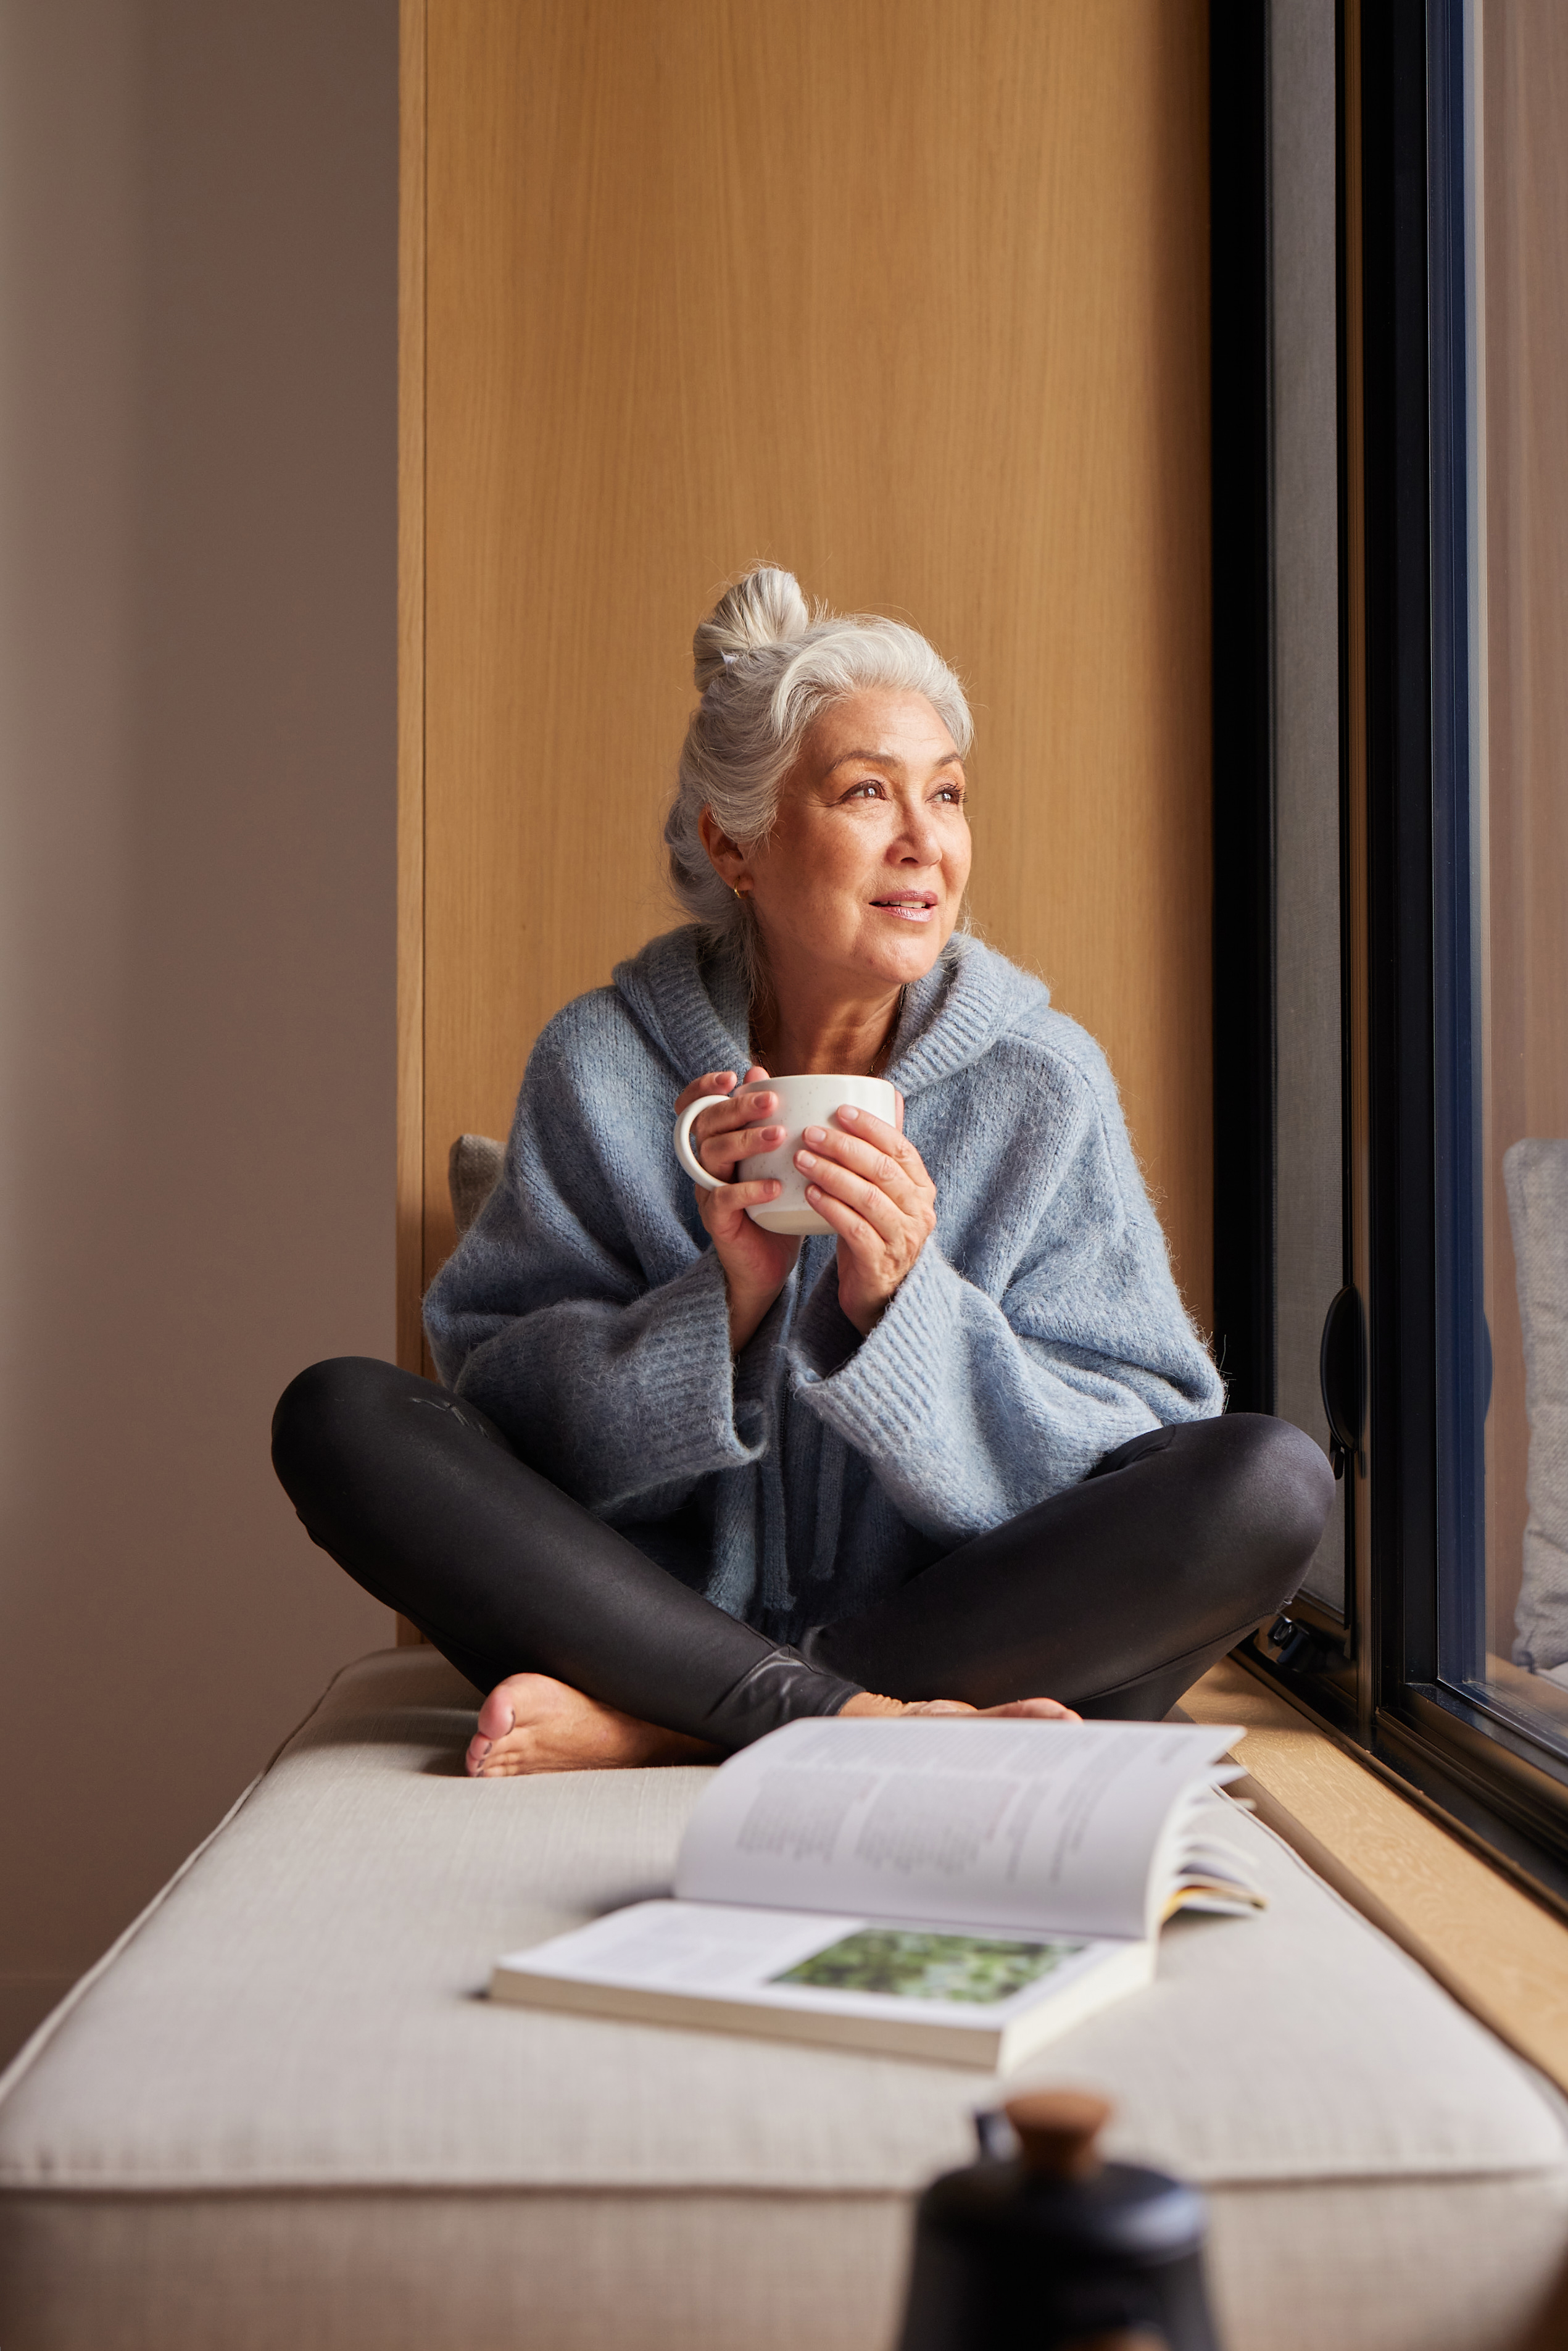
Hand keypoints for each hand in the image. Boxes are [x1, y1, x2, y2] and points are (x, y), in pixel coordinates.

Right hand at [673, 1066, 800, 1350]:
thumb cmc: (778, 1203)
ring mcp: (708, 1190)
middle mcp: (706, 1162)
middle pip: (706, 1123)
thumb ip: (773, 1119)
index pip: (695, 1106)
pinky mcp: (716, 1219)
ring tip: (779, 1136)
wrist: (770, 1263)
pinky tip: (775, 1186)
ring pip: (712, 1154)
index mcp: (717, 1141)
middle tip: (772, 1102)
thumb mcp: (779, 1159)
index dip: (703, 1087)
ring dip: (746, 1141)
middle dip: (737, 1107)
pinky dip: (750, 1189)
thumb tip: (766, 1072)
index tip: (732, 1076)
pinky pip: (724, 1198)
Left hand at [794, 1099, 935, 1336]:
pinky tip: (809, 1193)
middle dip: (844, 1147)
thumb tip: (892, 1099)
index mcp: (922, 1190)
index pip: (901, 1149)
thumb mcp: (887, 1196)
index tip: (840, 1110)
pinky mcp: (879, 1262)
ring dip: (832, 1174)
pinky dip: (830, 1207)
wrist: (880, 1296)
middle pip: (882, 1170)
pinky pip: (854, 1228)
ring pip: (867, 1197)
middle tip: (810, 1133)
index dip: (872, 1127)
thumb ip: (886, 1155)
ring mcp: (902, 1239)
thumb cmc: (878, 1235)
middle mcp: (919, 1213)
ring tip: (802, 1158)